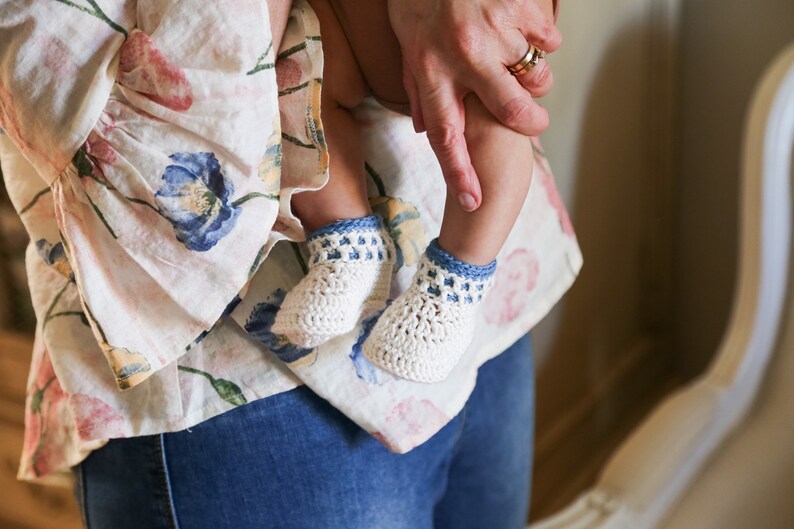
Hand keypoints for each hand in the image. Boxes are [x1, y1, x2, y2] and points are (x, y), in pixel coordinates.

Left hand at [388, 0, 560, 210]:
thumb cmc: (419, 1)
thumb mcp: (408, 47)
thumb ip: (419, 92)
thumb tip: (428, 132)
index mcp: (432, 71)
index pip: (447, 136)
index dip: (460, 173)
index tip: (473, 202)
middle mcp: (466, 56)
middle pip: (512, 111)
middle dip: (530, 124)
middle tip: (533, 122)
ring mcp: (497, 32)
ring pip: (537, 76)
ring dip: (534, 77)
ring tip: (517, 60)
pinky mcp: (521, 9)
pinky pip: (549, 40)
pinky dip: (542, 41)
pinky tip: (521, 30)